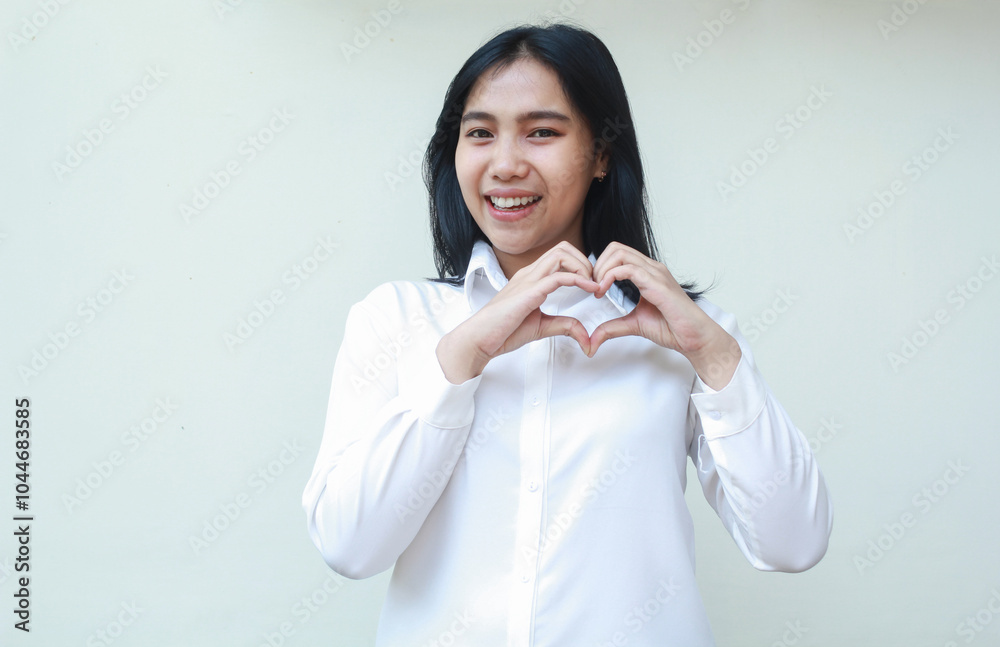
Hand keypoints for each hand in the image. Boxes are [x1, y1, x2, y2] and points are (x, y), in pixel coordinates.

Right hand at [437, 241, 600, 383]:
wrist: (479, 339)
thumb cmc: (502, 331)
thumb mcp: (542, 327)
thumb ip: (564, 326)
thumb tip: (584, 333)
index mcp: (531, 278)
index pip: (559, 256)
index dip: (580, 266)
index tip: (592, 285)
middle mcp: (530, 274)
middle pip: (562, 248)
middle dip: (584, 261)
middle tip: (594, 283)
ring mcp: (528, 280)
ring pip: (561, 255)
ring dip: (582, 267)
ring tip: (592, 286)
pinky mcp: (528, 292)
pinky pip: (557, 276)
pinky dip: (578, 281)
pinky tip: (589, 291)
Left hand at [589, 242, 741, 389]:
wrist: (693, 337)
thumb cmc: (672, 328)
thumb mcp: (634, 324)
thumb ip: (613, 327)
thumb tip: (593, 340)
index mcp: (647, 273)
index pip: (618, 254)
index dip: (600, 267)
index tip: (594, 288)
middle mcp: (651, 268)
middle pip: (616, 247)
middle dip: (597, 265)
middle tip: (593, 287)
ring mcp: (655, 273)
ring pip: (619, 253)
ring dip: (601, 270)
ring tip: (598, 290)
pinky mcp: (656, 283)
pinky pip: (627, 269)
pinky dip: (609, 277)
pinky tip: (603, 292)